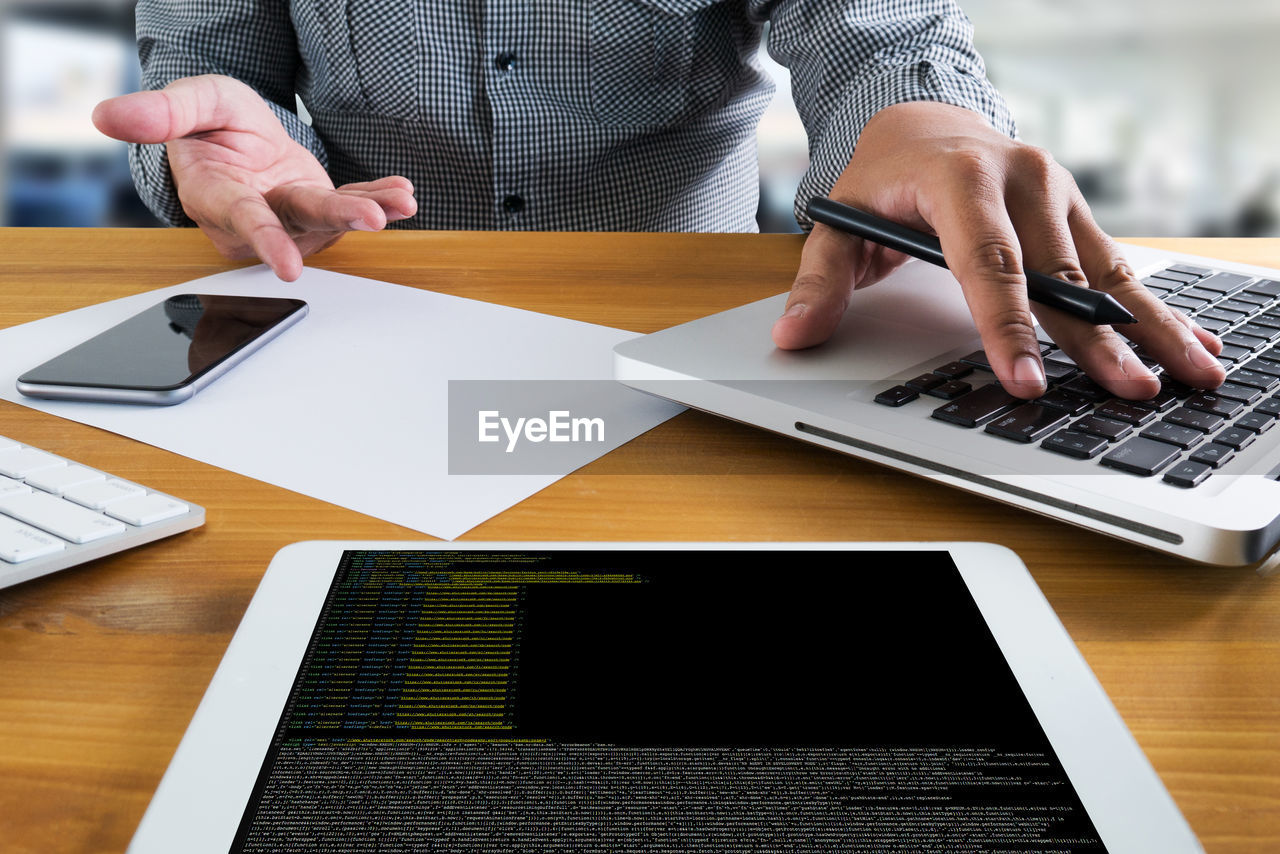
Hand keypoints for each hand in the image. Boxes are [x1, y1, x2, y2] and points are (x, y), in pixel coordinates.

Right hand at [93, 75, 416, 280]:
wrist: (234, 135)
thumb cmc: (209, 124)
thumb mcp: (190, 102)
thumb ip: (160, 112)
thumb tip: (107, 115)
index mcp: (218, 195)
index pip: (243, 220)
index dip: (266, 241)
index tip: (288, 267)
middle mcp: (258, 215)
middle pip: (298, 224)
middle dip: (336, 220)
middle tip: (371, 221)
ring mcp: (292, 216)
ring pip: (331, 220)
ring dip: (369, 210)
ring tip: (400, 202)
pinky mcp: (319, 207)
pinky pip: (351, 205)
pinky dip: (379, 199)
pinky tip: (403, 195)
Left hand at [772, 102, 1225, 399]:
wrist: (923, 123)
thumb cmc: (882, 180)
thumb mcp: (837, 222)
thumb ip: (820, 281)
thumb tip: (794, 335)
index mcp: (959, 179)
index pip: (987, 264)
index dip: (1007, 327)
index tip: (1026, 379)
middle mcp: (1020, 177)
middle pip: (1060, 274)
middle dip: (1096, 339)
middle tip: (1129, 390)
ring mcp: (1057, 189)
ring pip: (1104, 269)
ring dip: (1147, 325)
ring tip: (1187, 373)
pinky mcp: (1075, 208)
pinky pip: (1115, 263)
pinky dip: (1150, 305)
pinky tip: (1186, 341)